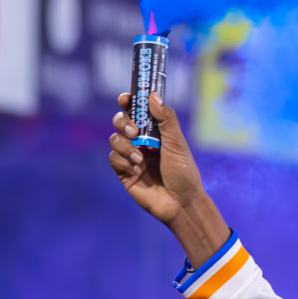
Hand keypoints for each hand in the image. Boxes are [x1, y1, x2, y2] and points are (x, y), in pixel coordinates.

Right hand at [110, 93, 229, 264]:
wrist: (181, 202)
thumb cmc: (184, 173)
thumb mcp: (177, 143)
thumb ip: (166, 119)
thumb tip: (153, 95)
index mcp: (155, 132)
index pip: (137, 111)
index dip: (128, 102)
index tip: (125, 98)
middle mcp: (141, 142)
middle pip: (120, 121)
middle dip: (123, 122)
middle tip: (134, 132)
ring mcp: (131, 156)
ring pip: (114, 139)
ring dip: (124, 145)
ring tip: (139, 158)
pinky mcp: (124, 172)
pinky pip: (113, 158)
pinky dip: (123, 161)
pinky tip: (136, 169)